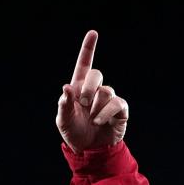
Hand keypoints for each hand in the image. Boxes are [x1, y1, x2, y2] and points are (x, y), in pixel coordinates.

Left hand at [56, 30, 128, 152]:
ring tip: (91, 118)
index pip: (84, 65)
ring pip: (106, 90)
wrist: (89, 151)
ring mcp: (108, 99)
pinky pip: (117, 103)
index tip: (93, 33)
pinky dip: (106, 112)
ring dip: (96, 105)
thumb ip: (63, 104)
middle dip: (88, 87)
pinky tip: (99, 121)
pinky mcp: (120, 110)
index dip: (88, 49)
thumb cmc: (74, 133)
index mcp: (79, 89)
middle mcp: (95, 91)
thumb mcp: (63, 121)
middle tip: (82, 103)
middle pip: (96, 74)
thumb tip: (67, 87)